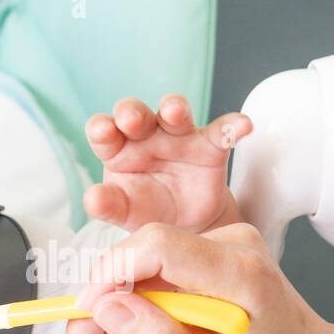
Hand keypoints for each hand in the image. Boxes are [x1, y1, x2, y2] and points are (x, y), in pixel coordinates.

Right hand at [56, 222, 333, 333]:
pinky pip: (155, 286)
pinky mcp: (205, 267)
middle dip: (100, 313)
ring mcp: (215, 253)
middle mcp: (227, 246)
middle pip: (140, 265)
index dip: (111, 275)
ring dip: (110, 324)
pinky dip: (132, 319)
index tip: (86, 315)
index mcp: (238, 268)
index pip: (157, 244)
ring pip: (140, 279)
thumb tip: (108, 309)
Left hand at [83, 94, 251, 234]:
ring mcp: (178, 137)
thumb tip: (92, 199)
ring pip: (176, 113)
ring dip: (174, 108)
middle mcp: (145, 136)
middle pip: (137, 114)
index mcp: (117, 149)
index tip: (102, 132)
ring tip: (175, 112)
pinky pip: (222, 131)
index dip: (102, 128)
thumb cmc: (147, 210)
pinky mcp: (209, 146)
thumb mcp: (125, 212)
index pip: (104, 132)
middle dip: (133, 112)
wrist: (185, 225)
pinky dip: (232, 126)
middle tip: (132, 119)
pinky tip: (242, 126)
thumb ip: (108, 205)